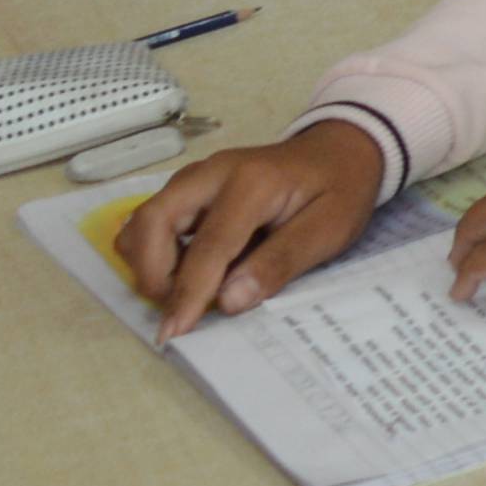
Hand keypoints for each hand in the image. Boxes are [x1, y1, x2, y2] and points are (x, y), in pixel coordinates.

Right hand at [119, 123, 383, 334]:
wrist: (341, 151)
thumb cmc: (340, 190)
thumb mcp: (329, 229)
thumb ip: (280, 263)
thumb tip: (228, 302)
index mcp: (253, 182)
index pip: (209, 245)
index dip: (189, 293)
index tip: (174, 333)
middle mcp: (213, 172)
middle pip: (153, 220)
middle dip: (153, 273)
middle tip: (179, 309)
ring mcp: (197, 177)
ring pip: (144, 219)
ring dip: (149, 262)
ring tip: (184, 290)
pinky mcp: (190, 187)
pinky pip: (153, 218)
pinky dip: (154, 249)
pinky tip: (185, 269)